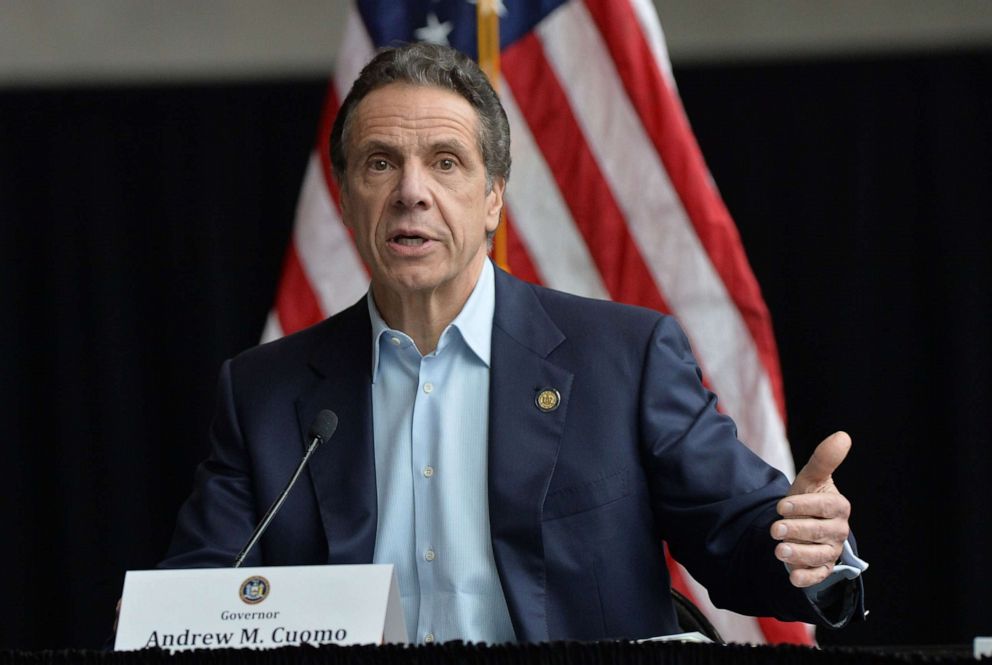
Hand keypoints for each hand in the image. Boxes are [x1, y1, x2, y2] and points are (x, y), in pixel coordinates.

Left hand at [771, 431, 851, 587]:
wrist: (802, 524)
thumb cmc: (807, 498)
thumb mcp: (810, 479)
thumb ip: (823, 460)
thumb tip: (843, 435)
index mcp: (838, 506)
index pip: (825, 506)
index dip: (804, 506)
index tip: (781, 506)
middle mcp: (838, 530)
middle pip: (820, 532)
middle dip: (797, 530)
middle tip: (775, 529)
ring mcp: (831, 551)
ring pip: (818, 555)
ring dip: (799, 554)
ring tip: (778, 550)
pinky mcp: (822, 568)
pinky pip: (817, 576)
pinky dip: (806, 578)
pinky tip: (792, 577)